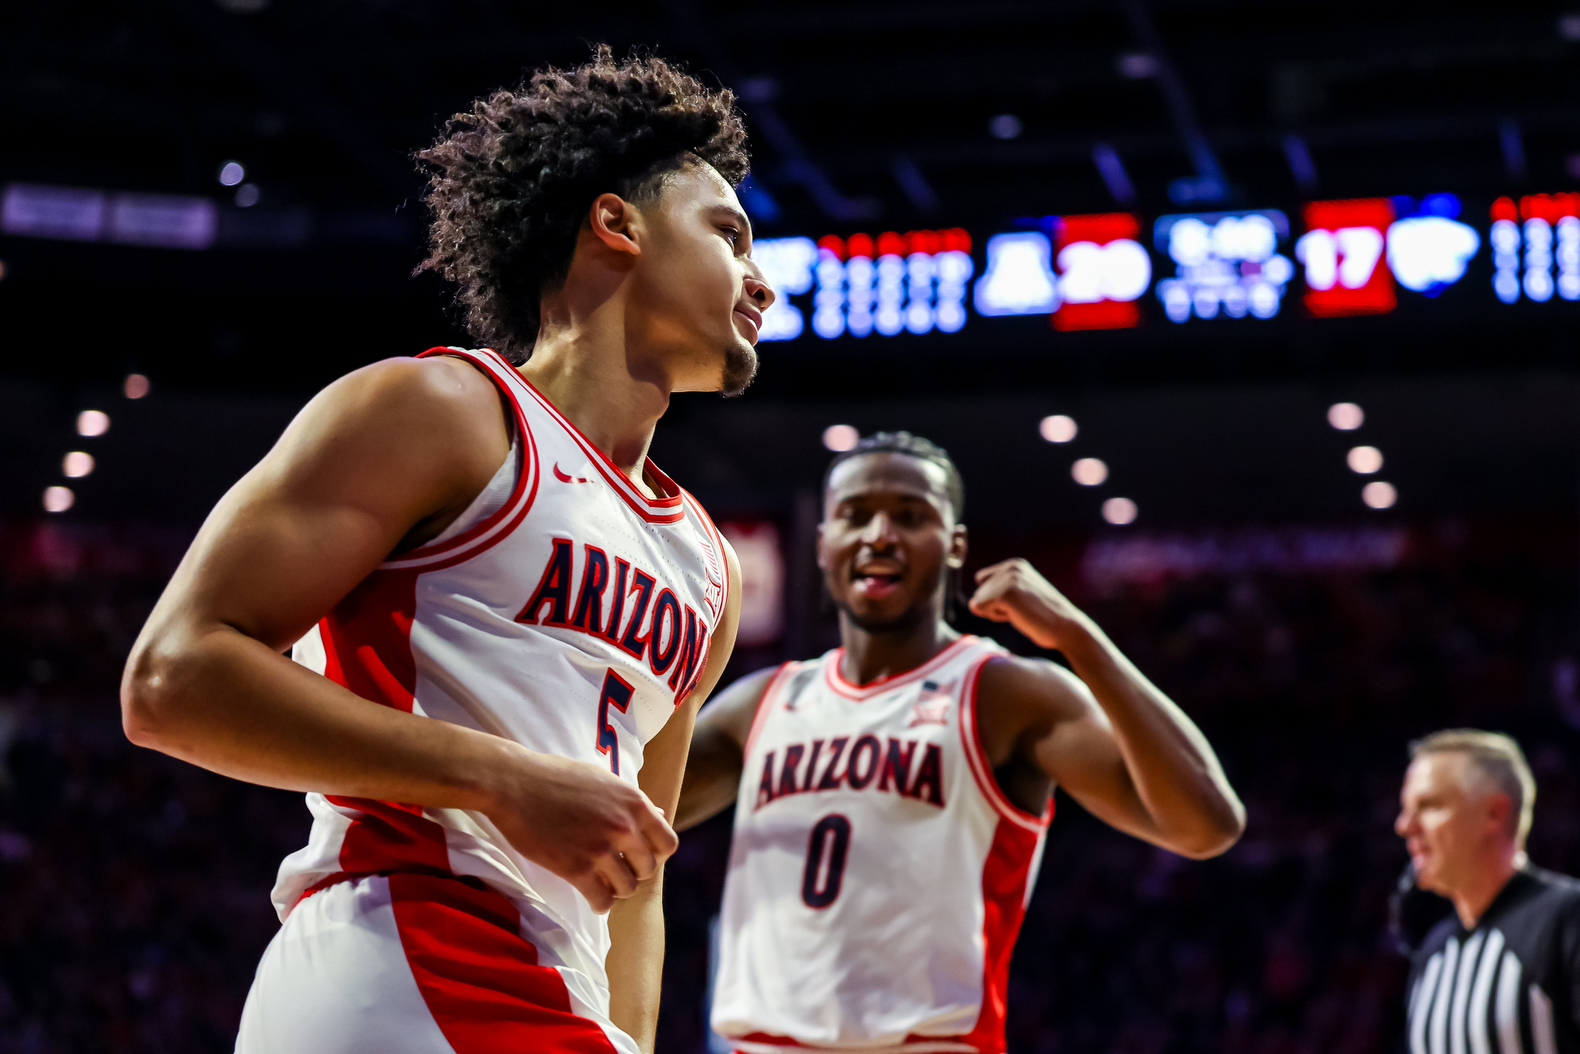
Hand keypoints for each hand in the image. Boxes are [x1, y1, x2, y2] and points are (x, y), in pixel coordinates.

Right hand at [479, 746, 678, 912]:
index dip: (656, 854)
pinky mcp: (576, 869)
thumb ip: (632, 801)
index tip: (639, 856)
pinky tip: (592, 898)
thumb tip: (659, 813)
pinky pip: (602, 900)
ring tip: (603, 884)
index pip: (668, 843)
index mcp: (634, 803)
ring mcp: (601, 849)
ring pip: (627, 888)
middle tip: (617, 870)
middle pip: (649, 869)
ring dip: (616, 889)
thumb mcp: (603, 779)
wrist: (514, 784)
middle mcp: (624, 827)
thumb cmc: (555, 777)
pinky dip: (599, 904)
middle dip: (634, 872)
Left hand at [968, 558, 1091, 650]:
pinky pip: (979, 608)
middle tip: (1022, 610)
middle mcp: (1010, 567)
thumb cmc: (1043, 618)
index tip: (1020, 604)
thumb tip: (971, 604)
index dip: (995, 598)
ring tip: (1021, 612)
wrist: (1067, 628)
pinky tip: (1017, 616)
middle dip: (994, 607)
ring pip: (977, 601)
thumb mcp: (1021, 596)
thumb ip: (999, 592)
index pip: (982, 582)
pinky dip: (995, 617)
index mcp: (1015, 565)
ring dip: (994, 613)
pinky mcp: (1006, 593)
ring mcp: (1008, 578)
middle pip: (978, 593)